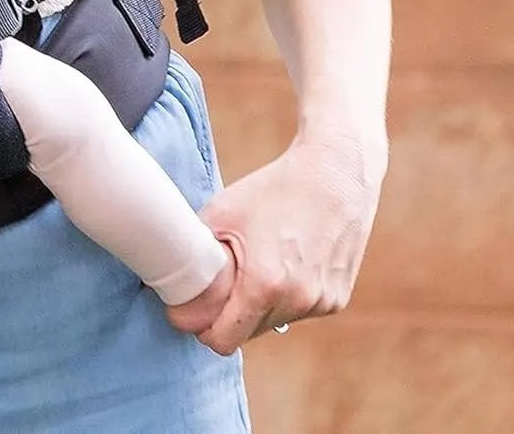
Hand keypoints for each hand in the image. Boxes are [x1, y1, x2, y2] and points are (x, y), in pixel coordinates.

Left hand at [166, 134, 384, 354]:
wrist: (334, 173)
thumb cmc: (273, 189)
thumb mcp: (223, 213)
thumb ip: (196, 255)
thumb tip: (175, 283)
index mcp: (263, 284)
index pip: (222, 340)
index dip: (202, 327)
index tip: (194, 310)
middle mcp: (297, 301)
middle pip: (247, 334)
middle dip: (230, 314)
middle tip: (225, 278)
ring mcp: (321, 303)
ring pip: (273, 323)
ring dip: (259, 305)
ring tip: (260, 261)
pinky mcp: (337, 299)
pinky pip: (298, 311)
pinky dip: (286, 297)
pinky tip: (286, 260)